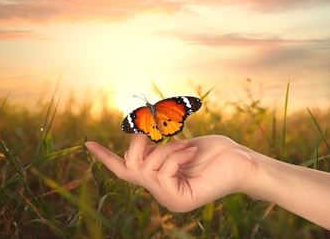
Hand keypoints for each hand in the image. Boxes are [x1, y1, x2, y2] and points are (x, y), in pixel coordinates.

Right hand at [85, 134, 255, 211]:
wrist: (242, 161)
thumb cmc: (214, 151)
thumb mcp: (178, 145)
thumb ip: (157, 149)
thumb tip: (136, 141)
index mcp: (159, 179)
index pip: (125, 170)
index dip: (105, 156)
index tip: (87, 144)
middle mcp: (160, 192)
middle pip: (129, 166)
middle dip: (140, 142)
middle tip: (159, 130)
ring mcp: (168, 199)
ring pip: (146, 166)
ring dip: (166, 148)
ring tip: (187, 146)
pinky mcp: (178, 201)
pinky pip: (162, 171)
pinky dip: (175, 155)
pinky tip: (191, 154)